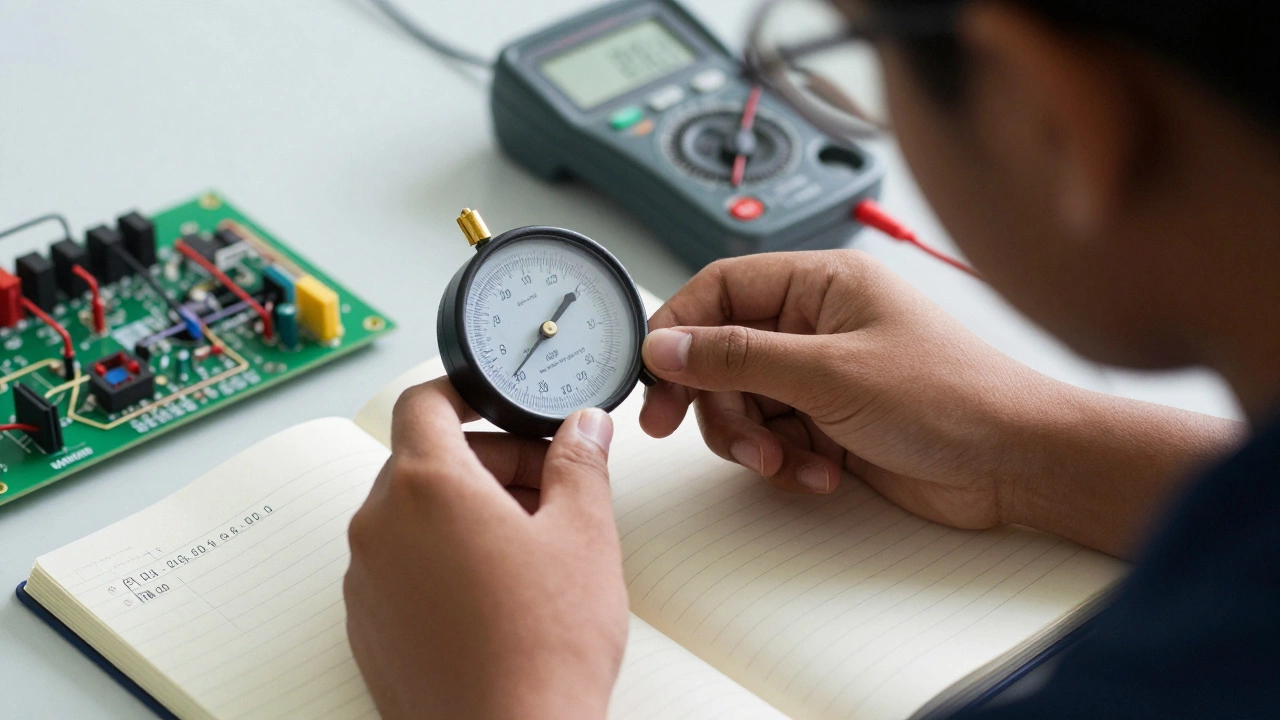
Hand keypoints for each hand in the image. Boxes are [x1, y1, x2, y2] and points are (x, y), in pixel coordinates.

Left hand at [344, 378, 627, 719]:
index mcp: (425, 488)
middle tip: (547, 490)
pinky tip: (497, 595)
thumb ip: (580, 464)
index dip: (466, 395)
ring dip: (467, 513)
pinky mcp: (366, 628)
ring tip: (530, 550)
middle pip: (425, 462)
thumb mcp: (584, 535)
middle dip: (489, 465)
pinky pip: (401, 567)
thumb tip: (585, 427)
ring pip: (414, 517)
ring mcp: (365, 582)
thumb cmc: (544, 647)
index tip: (499, 407)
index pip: (424, 403)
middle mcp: (380, 527)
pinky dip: (442, 560)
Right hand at [640, 250, 1056, 530]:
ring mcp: (823, 375)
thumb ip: (739, 356)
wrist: (1015, 463)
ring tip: (786, 462)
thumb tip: (668, 344)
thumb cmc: (952, 396)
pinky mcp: (831, 422)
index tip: (656, 376)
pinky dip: (786, 462)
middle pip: (723, 353)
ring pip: (744, 403)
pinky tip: (821, 474)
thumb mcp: (829, 373)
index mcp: (820, 284)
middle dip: (715, 400)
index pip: (721, 288)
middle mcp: (817, 324)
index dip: (680, 329)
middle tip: (695, 432)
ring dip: (753, 440)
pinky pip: (775, 438)